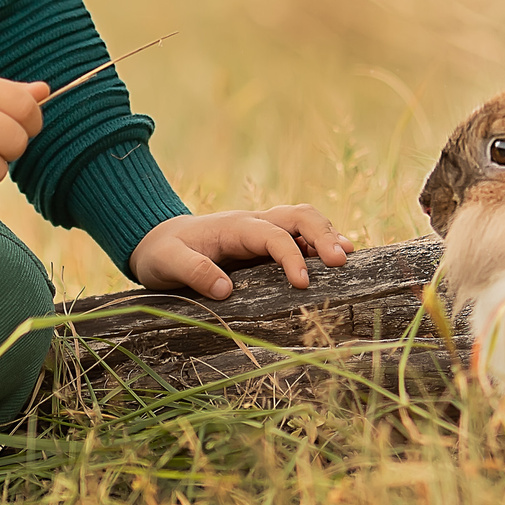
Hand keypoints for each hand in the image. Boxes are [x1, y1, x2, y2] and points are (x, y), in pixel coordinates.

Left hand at [130, 205, 354, 299]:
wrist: (157, 240)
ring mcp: (261, 231)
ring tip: (347, 258)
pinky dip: (319, 244)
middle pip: (298, 216)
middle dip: (323, 235)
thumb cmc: (162, 252)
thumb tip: (224, 289)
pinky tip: (335, 259)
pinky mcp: (264, 244)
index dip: (291, 256)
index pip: (272, 235)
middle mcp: (253, 223)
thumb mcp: (165, 262)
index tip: (303, 284)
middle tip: (341, 263)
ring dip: (326, 235)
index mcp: (233, 226)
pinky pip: (298, 237)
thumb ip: (191, 271)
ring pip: (303, 221)